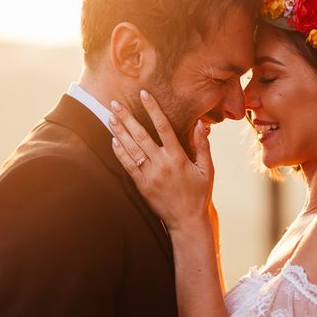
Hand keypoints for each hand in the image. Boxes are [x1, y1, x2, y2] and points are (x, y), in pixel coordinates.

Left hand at [109, 90, 213, 232]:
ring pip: (131, 149)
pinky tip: (113, 141)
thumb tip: (199, 124)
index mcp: (178, 158)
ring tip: (110, 117)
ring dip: (119, 132)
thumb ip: (202, 146)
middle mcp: (162, 164)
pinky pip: (128, 167)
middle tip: (115, 103)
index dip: (153, 109)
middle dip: (127, 118)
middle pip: (141, 135)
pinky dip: (120, 153)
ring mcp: (150, 176)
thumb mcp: (207, 170)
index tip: (144, 94)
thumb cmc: (199, 195)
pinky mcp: (142, 186)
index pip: (164, 127)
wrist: (187, 222)